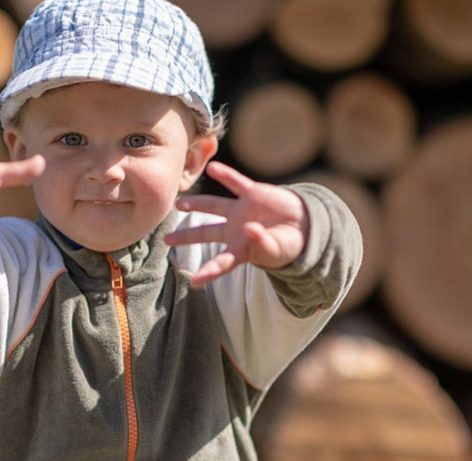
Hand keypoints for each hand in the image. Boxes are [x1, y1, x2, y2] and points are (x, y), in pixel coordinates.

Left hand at [164, 161, 308, 286]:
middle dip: (186, 236)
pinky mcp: (253, 194)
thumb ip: (263, 242)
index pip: (221, 263)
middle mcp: (235, 230)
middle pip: (206, 233)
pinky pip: (236, 183)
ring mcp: (242, 211)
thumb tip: (249, 229)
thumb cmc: (289, 243)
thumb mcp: (278, 249)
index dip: (208, 272)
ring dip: (196, 204)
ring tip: (179, 203)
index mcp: (241, 249)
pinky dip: (226, 175)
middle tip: (166, 240)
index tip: (193, 281)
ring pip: (214, 206)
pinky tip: (213, 168)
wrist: (304, 224)